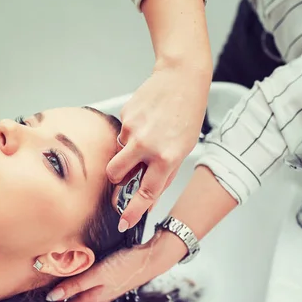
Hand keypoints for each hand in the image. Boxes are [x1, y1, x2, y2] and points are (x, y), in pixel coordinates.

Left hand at [46, 231, 185, 301]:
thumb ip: (76, 285)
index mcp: (97, 296)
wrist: (151, 257)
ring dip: (75, 282)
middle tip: (50, 283)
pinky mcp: (116, 272)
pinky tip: (86, 264)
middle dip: (65, 293)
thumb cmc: (127, 266)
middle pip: (79, 296)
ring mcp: (110, 282)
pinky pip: (96, 276)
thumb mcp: (97, 275)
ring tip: (63, 273)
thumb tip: (54, 296)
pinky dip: (87, 273)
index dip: (59, 301)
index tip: (46, 295)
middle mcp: (103, 291)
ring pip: (88, 286)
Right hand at [108, 63, 210, 231]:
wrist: (181, 79)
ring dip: (127, 152)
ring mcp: (133, 130)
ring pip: (119, 152)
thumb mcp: (183, 150)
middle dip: (117, 178)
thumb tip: (150, 198)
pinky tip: (147, 120)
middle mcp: (146, 145)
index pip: (145, 193)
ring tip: (148, 135)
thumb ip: (164, 174)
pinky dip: (132, 132)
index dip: (132, 211)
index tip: (123, 222)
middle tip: (127, 172)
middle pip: (115, 174)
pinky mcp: (125, 115)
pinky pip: (122, 133)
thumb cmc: (186, 116)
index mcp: (166, 157)